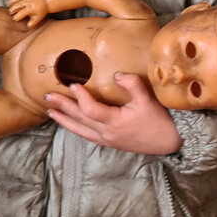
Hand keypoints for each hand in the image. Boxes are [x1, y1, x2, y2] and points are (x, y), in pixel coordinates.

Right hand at [9, 0, 49, 27]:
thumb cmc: (43, 8)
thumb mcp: (39, 17)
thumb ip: (33, 22)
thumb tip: (28, 26)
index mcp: (30, 9)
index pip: (19, 15)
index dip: (16, 18)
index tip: (15, 19)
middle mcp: (27, 2)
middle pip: (14, 7)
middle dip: (11, 11)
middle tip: (12, 13)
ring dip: (10, 4)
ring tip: (11, 7)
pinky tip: (13, 1)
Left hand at [44, 73, 182, 154]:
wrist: (169, 142)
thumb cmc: (159, 121)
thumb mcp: (148, 100)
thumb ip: (132, 85)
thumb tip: (116, 75)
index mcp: (115, 122)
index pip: (91, 109)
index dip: (80, 97)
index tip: (73, 84)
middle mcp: (107, 133)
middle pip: (79, 119)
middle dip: (62, 107)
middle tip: (48, 97)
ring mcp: (107, 139)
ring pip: (80, 130)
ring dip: (64, 120)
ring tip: (50, 112)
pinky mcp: (110, 142)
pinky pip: (87, 135)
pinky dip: (75, 128)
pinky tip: (69, 123)